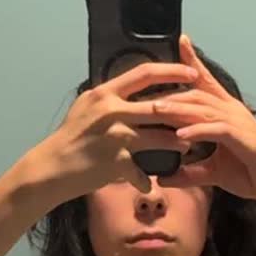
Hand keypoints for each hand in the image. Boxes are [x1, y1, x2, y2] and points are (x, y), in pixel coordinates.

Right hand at [35, 59, 198, 197]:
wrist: (51, 167)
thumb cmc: (69, 136)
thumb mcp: (86, 106)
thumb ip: (109, 97)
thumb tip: (128, 85)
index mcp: (105, 93)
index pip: (145, 73)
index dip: (172, 71)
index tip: (192, 72)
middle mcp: (112, 111)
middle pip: (159, 106)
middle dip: (186, 109)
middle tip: (204, 111)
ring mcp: (116, 137)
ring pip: (160, 138)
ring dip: (178, 142)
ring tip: (189, 145)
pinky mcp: (116, 162)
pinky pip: (141, 172)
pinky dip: (145, 180)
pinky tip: (150, 184)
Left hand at [151, 34, 255, 208]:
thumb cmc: (251, 176)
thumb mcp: (213, 173)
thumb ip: (189, 173)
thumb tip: (162, 177)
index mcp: (227, 113)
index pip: (207, 81)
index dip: (194, 61)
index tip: (181, 40)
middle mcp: (233, 112)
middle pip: (199, 93)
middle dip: (172, 91)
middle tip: (144, 94)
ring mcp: (240, 123)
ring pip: (205, 109)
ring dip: (179, 109)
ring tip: (155, 109)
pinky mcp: (246, 139)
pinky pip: (218, 130)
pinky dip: (198, 130)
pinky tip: (180, 134)